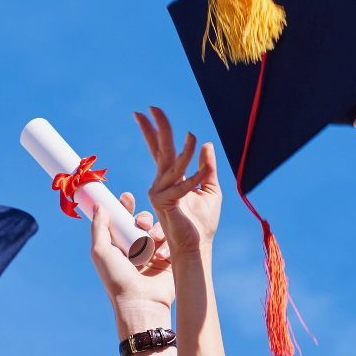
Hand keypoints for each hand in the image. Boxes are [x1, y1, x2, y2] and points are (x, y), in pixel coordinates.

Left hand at [91, 192, 175, 333]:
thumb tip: (98, 205)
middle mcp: (135, 247)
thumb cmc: (116, 279)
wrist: (141, 303)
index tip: (126, 197)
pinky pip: (170, 241)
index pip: (121, 220)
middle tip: (141, 223)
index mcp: (118, 245)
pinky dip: (165, 243)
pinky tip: (161, 254)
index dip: (124, 207)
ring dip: (155, 229)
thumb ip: (99, 227)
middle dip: (142, 217)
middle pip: (141, 221)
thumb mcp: (101, 251)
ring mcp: (152, 253)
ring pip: (157, 228)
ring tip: (152, 239)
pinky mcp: (168, 259)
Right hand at [137, 107, 220, 255]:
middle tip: (150, 108)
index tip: (145, 112)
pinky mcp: (165, 203)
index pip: (159, 149)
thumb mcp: (210, 189)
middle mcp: (161, 182)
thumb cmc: (202, 222)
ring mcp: (160, 192)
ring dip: (184, 150)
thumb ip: (206, 167)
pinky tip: (203, 171)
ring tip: (191, 135)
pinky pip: (182, 185)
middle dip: (156, 128)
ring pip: (172, 164)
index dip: (153, 131)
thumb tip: (206, 144)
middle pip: (159, 149)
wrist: (197, 246)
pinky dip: (194, 178)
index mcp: (169, 178)